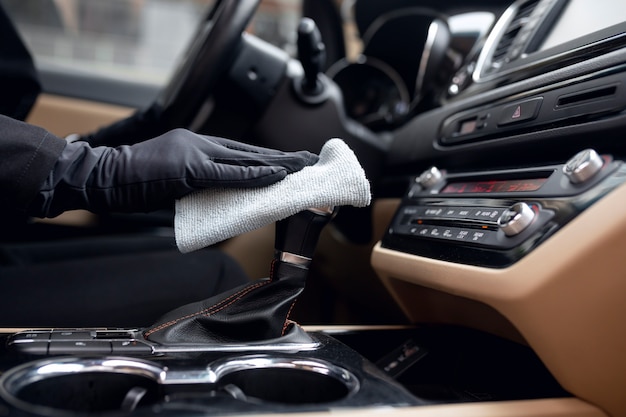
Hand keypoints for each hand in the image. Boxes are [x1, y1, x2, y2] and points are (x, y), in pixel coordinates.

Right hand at [29, 129, 318, 216]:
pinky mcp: (190, 168)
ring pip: (246, 158)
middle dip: (282, 156)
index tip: (289, 162)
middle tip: (309, 159)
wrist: (102, 176)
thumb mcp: (171, 181)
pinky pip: (230, 172)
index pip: (239, 151)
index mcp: (196, 146)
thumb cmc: (132, 182)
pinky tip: (277, 175)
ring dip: (278, 163)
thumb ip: (196, 185)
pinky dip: (255, 175)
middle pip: (250, 150)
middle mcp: (200, 143)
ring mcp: (195, 152)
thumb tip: (218, 200)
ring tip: (304, 165)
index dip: (266, 157)